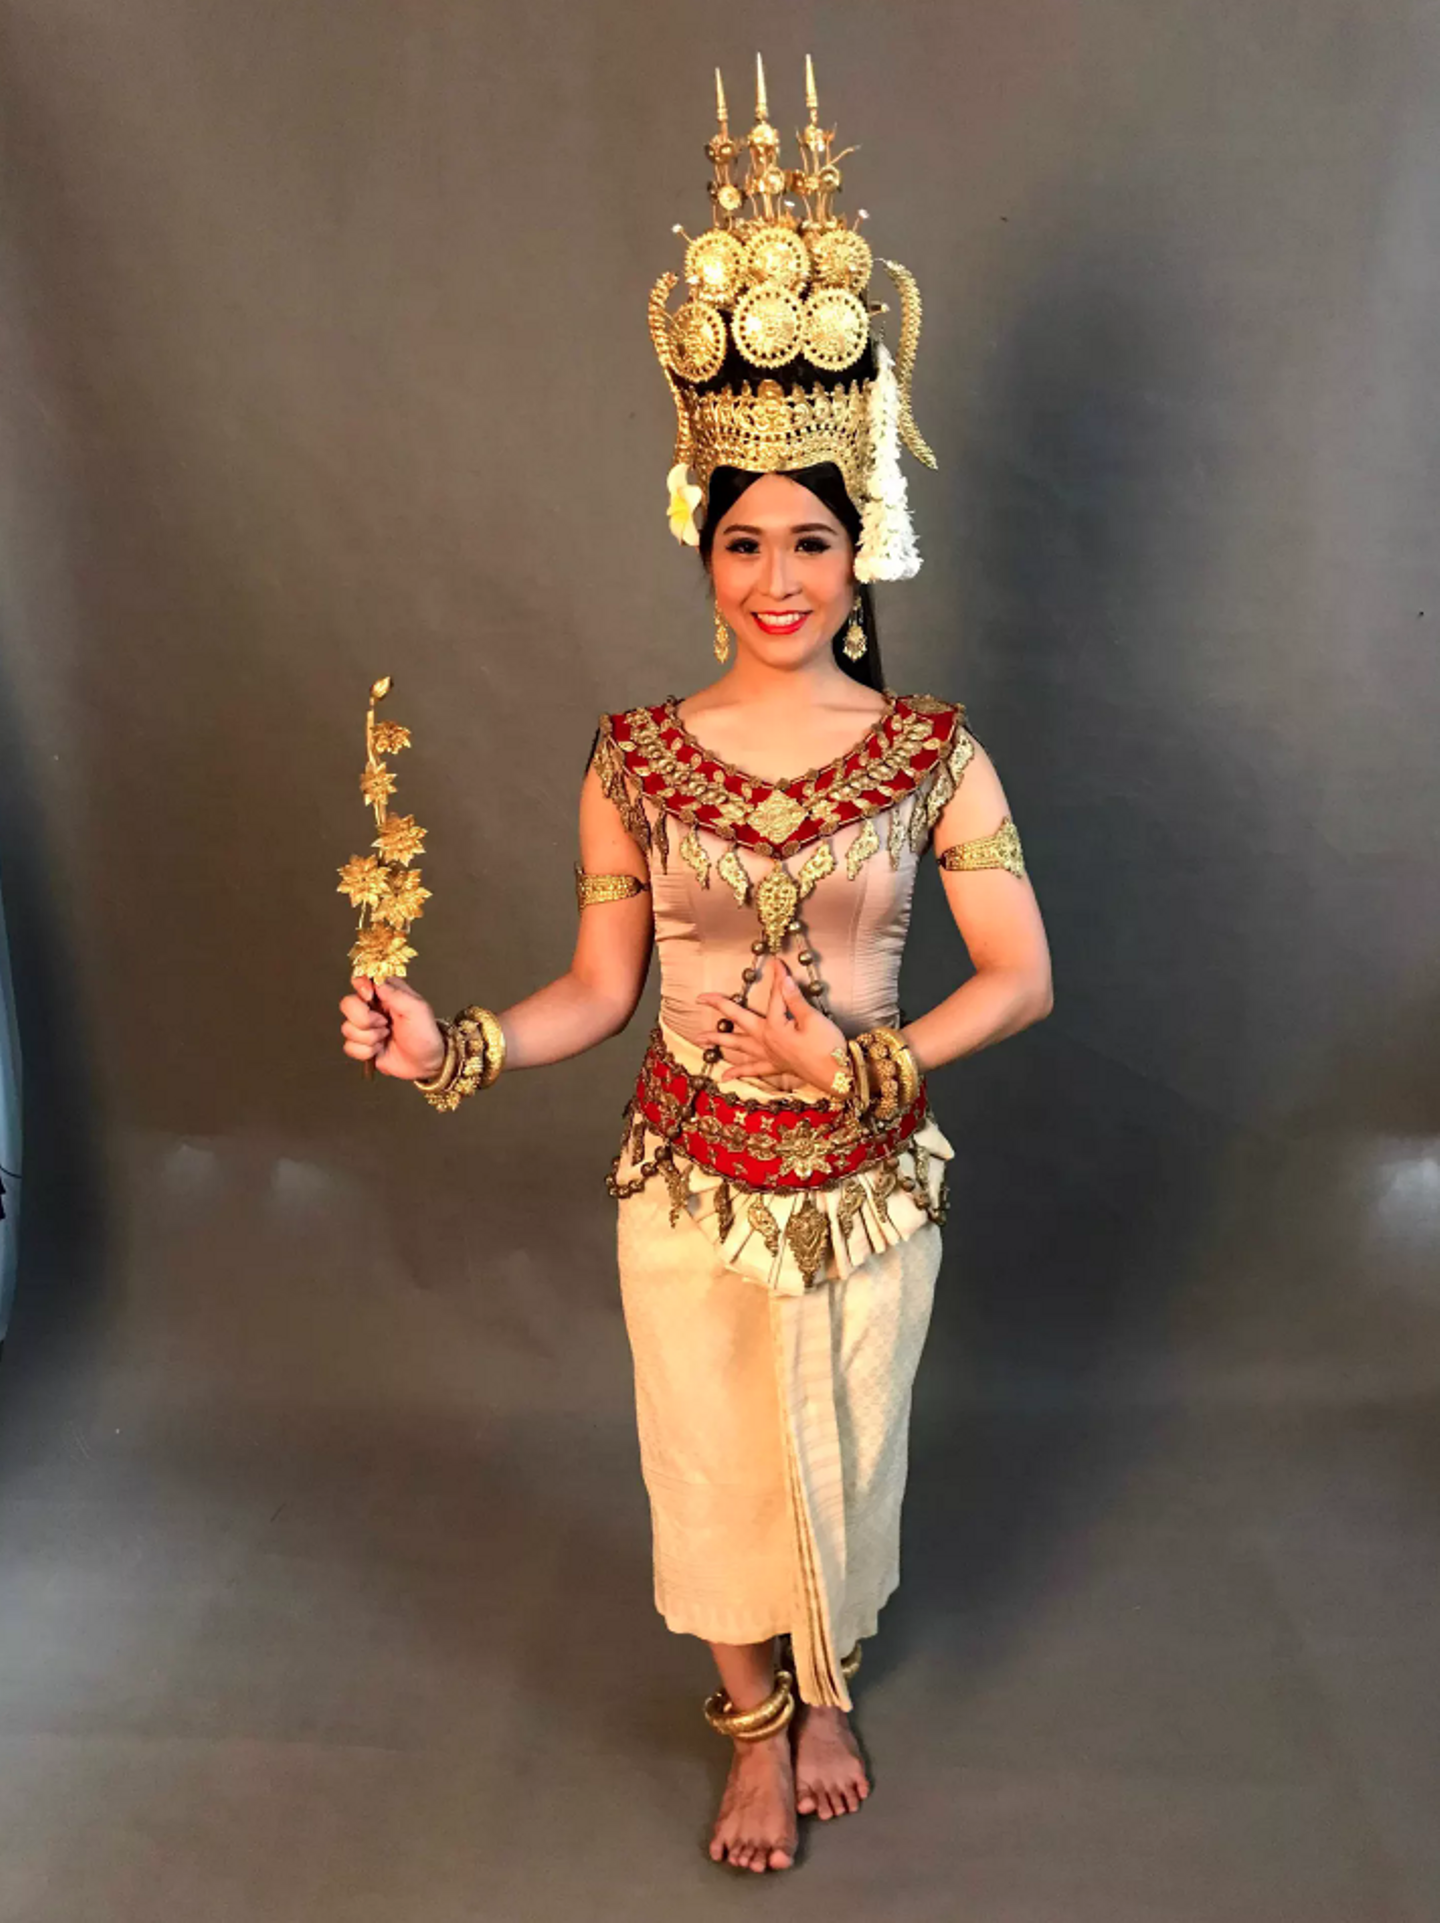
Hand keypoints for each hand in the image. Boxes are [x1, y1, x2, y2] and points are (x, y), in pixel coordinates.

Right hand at [339, 974, 446, 1081]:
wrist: (425, 1063)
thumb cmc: (425, 1034)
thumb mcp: (416, 1009)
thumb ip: (395, 993)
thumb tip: (376, 980)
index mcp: (385, 993)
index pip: (360, 979)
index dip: (360, 986)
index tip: (370, 996)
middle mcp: (372, 1008)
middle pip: (347, 1004)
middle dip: (365, 1019)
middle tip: (384, 1023)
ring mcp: (365, 1027)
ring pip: (347, 1028)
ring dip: (370, 1037)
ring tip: (387, 1036)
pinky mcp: (361, 1045)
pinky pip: (350, 1047)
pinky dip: (367, 1051)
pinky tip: (380, 1049)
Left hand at [695, 956, 847, 1091]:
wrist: (836, 1076)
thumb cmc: (827, 1046)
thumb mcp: (812, 1019)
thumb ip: (794, 999)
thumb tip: (782, 979)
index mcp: (774, 1027)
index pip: (774, 995)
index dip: (778, 977)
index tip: (778, 962)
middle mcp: (765, 1041)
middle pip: (738, 1019)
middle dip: (719, 1006)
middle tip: (699, 998)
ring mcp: (768, 1055)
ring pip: (737, 1046)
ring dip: (718, 1041)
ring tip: (699, 1039)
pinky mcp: (776, 1066)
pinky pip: (752, 1070)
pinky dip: (738, 1072)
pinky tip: (724, 1077)